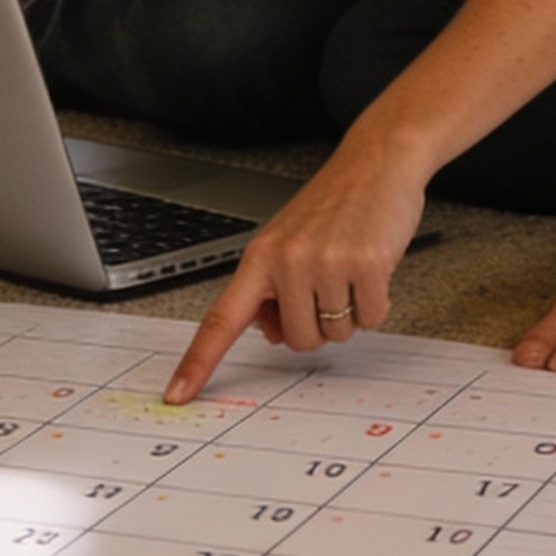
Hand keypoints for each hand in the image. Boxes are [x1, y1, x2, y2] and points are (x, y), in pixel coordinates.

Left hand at [161, 146, 426, 402]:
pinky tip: (373, 268)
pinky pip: (370, 319)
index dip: (198, 361)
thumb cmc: (333, 204)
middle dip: (317, 324)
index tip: (178, 394)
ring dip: (349, 311)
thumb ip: (271, 290)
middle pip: (297, 341)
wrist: (377, 161)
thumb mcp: (287, 242)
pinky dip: (376, 303)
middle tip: (328, 283)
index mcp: (259, 258)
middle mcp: (287, 261)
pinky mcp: (366, 264)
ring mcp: (325, 263)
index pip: (220, 319)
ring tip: (351, 268)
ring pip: (336, 333)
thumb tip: (271, 333)